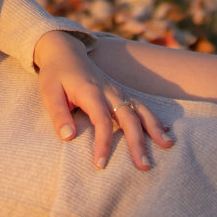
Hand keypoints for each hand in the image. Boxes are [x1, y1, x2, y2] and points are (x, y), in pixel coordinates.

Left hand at [32, 30, 174, 170]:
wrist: (64, 50)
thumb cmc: (55, 74)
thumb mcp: (49, 93)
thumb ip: (59, 115)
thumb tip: (68, 138)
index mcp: (90, 91)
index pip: (101, 121)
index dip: (103, 143)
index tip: (100, 165)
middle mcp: (109, 90)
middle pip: (128, 117)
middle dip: (138, 142)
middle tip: (144, 166)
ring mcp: (117, 90)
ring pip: (140, 109)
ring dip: (154, 128)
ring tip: (168, 145)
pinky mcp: (120, 92)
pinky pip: (140, 105)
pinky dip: (154, 118)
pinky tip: (166, 131)